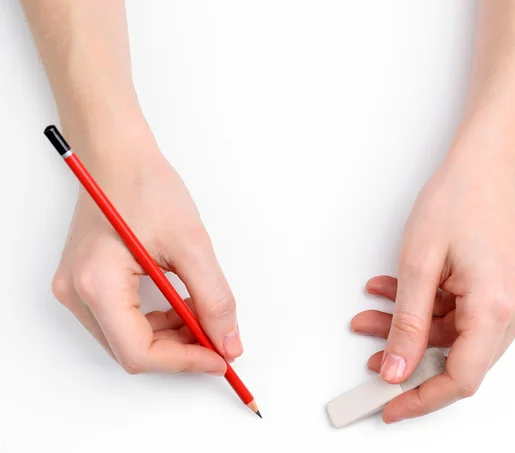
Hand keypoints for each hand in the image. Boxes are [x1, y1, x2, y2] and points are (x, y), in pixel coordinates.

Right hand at [51, 120, 241, 374]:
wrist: (118, 156)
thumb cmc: (146, 186)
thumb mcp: (191, 244)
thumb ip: (213, 298)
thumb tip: (228, 342)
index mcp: (96, 283)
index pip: (139, 352)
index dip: (185, 361)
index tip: (220, 357)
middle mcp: (76, 293)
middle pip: (132, 350)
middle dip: (180, 348)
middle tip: (217, 336)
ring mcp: (76, 289)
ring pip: (128, 338)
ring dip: (170, 335)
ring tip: (202, 315)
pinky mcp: (85, 282)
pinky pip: (121, 319)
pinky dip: (156, 320)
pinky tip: (180, 304)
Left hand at [351, 135, 514, 422]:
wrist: (489, 161)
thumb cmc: (460, 196)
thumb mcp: (419, 262)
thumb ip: (407, 322)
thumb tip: (397, 368)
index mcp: (498, 306)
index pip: (461, 378)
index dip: (422, 398)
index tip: (390, 404)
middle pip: (456, 356)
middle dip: (407, 353)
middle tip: (371, 353)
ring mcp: (513, 299)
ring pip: (455, 334)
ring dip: (411, 325)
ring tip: (372, 310)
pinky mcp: (505, 288)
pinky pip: (463, 313)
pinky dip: (429, 307)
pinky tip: (397, 291)